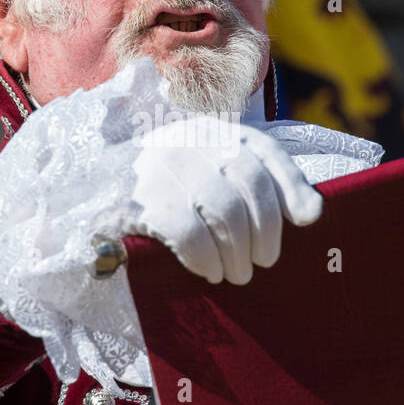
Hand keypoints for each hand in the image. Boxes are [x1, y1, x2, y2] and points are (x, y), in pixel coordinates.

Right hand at [129, 117, 322, 284]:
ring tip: (237, 273)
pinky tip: (210, 271)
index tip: (307, 219)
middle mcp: (190, 141)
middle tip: (264, 262)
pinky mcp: (141, 200)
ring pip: (224, 211)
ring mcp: (164, 167)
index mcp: (211, 131)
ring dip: (238, 251)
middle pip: (249, 184)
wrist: (92, 190)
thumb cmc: (165, 188)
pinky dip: (206, 258)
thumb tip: (311, 212)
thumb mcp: (209, 171)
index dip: (291, 184)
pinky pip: (188, 233)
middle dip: (265, 230)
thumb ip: (258, 181)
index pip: (264, 150)